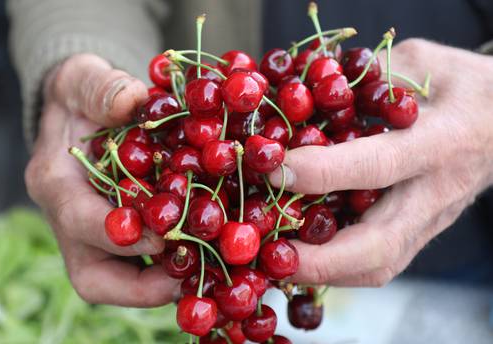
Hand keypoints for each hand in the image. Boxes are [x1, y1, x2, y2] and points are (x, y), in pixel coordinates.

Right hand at [25, 54, 179, 305]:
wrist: (81, 113)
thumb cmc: (83, 95)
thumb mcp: (85, 78)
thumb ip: (103, 87)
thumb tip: (133, 102)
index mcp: (56, 182)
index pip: (78, 221)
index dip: (121, 233)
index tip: (167, 234)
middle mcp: (70, 220)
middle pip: (93, 277)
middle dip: (143, 286)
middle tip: (191, 275)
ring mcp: (92, 236)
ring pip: (117, 283)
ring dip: (161, 285)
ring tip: (206, 271)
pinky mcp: (115, 240)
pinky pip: (137, 269)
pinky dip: (168, 269)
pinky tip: (204, 254)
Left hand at [269, 39, 492, 286]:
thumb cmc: (463, 87)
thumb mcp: (422, 61)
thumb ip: (369, 77)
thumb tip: (309, 94)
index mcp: (438, 143)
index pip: (375, 167)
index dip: (321, 173)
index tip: (274, 170)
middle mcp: (433, 193)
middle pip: (379, 246)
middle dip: (320, 260)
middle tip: (270, 255)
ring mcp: (429, 221)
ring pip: (379, 265)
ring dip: (324, 271)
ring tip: (277, 260)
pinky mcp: (420, 234)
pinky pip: (379, 262)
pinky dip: (337, 266)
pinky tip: (304, 255)